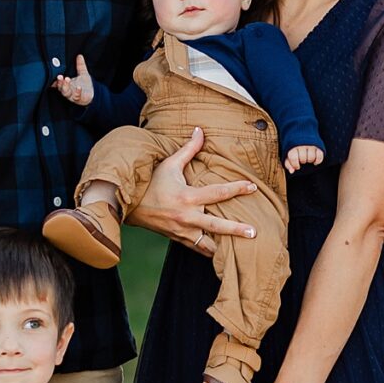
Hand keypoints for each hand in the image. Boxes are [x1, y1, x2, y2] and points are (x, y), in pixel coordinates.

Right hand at [54, 53, 94, 108]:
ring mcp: (73, 96)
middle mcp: (68, 91)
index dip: (55, 80)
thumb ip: (80, 65)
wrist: (93, 94)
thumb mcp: (83, 73)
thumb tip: (80, 55)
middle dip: (60, 82)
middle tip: (60, 76)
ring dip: (66, 86)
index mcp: (66, 85)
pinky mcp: (80, 99)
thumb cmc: (85, 84)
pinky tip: (79, 87)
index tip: (54, 74)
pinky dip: (77, 92)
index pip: (58, 83)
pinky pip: (77, 96)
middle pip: (61, 88)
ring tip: (67, 79)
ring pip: (66, 93)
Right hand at [132, 129, 256, 253]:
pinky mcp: (178, 239)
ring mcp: (182, 231)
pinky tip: (222, 252)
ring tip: (241, 249)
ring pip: (208, 245)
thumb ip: (188, 149)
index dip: (237, 189)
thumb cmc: (152, 183)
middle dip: (236, 230)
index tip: (253, 187)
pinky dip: (210, 250)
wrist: (129, 205)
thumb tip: (200, 130)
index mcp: (187, 197)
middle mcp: (186, 216)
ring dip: (224, 247)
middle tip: (254, 233)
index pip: (218, 192)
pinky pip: (198, 249)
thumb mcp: (169, 164)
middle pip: (217, 226)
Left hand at [283, 144, 323, 174]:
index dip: (295, 165)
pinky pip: (320, 156)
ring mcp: (311, 144)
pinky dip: (318, 161)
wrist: (301, 132)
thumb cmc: (294, 147)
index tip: (297, 165)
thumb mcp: (288, 154)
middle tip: (302, 159)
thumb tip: (291, 171)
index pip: (294, 158)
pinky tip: (314, 162)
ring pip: (311, 158)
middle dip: (302, 161)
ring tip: (307, 158)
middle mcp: (302, 144)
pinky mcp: (318, 145)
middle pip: (303, 158)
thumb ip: (288, 163)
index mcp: (292, 146)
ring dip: (309, 161)